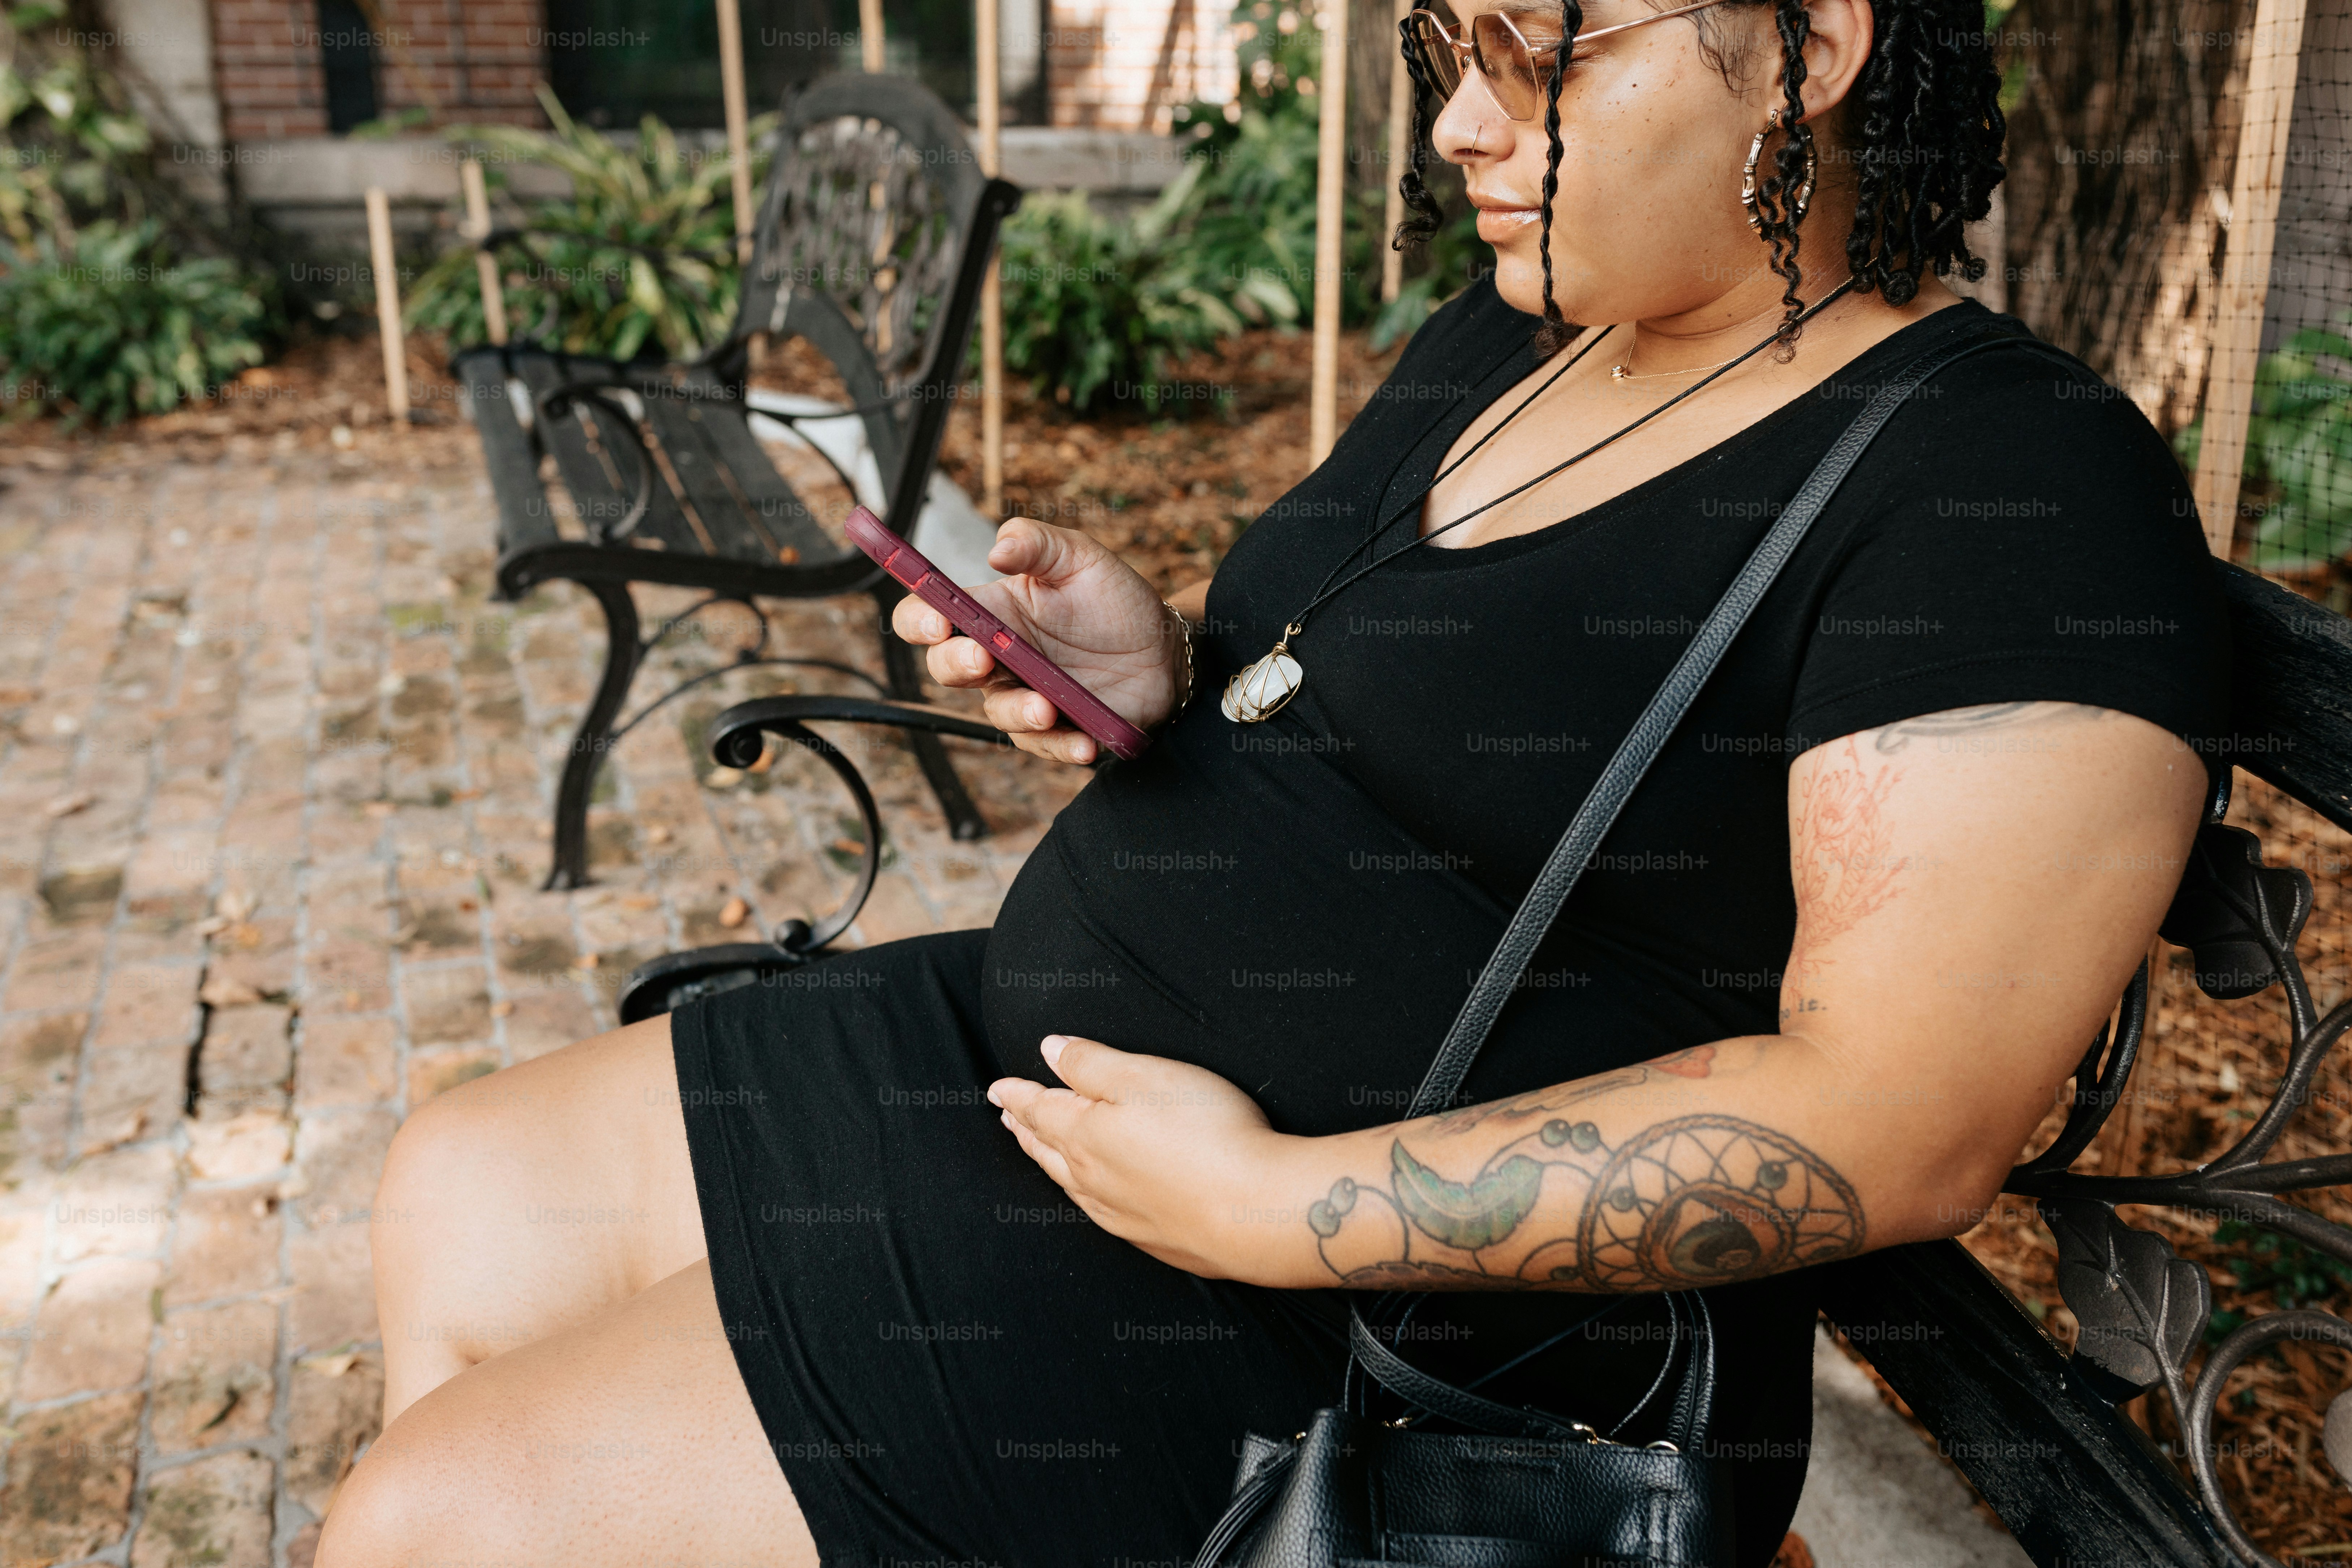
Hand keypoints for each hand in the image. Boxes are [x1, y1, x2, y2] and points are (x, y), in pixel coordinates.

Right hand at [889, 519, 1187, 764]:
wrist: (1165, 646)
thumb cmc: (1114, 599)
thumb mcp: (1080, 557)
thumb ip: (1037, 543)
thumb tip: (997, 550)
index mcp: (991, 612)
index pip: (929, 615)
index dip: (920, 620)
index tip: (940, 622)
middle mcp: (998, 658)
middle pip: (947, 667)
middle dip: (957, 664)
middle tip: (983, 657)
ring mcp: (1024, 696)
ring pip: (997, 712)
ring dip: (1017, 711)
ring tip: (1046, 709)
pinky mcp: (1057, 730)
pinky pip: (1047, 746)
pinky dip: (1063, 747)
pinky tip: (1085, 743)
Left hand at [989, 1036, 1303, 1282]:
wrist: (1256, 1214)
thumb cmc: (1206, 1133)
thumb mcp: (1144, 1077)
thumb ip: (1091, 1063)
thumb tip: (1050, 1050)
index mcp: (1086, 1135)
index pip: (1040, 1109)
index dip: (1017, 1095)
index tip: (997, 1090)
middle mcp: (1094, 1179)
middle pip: (1048, 1148)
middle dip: (1026, 1128)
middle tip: (1008, 1117)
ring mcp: (1121, 1214)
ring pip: (1069, 1182)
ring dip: (1048, 1160)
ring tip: (1038, 1147)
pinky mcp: (1152, 1238)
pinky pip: (1098, 1211)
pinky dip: (1082, 1194)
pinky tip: (1091, 1196)